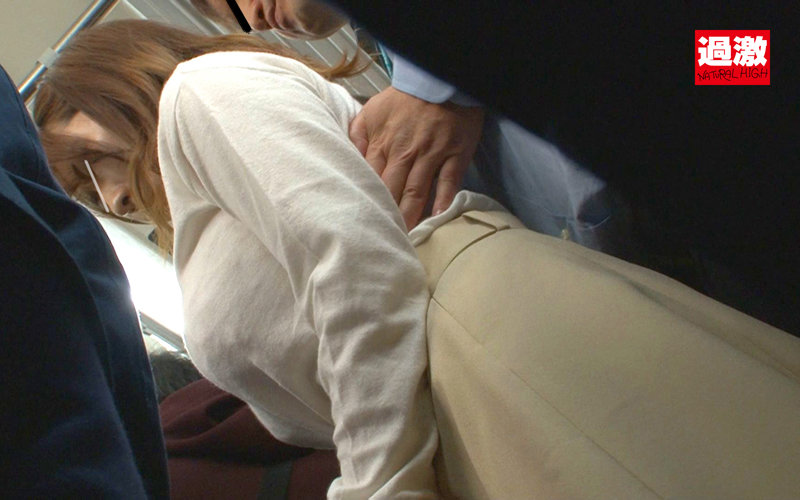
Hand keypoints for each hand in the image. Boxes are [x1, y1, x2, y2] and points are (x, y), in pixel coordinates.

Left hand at [349, 87, 483, 229]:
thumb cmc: (404, 100)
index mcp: (382, 144)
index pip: (369, 180)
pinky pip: (448, 180)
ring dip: (410, 215)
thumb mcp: (371, 112)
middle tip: (378, 240)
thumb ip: (356, 137)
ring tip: (405, 238)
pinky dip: (443, 199)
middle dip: (384, 217)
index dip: (364, 203)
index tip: (358, 224)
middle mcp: (404, 152)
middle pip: (391, 191)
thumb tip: (343, 159)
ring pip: (416, 190)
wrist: (438, 80)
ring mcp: (431, 153)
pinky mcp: (455, 153)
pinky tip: (437, 217)